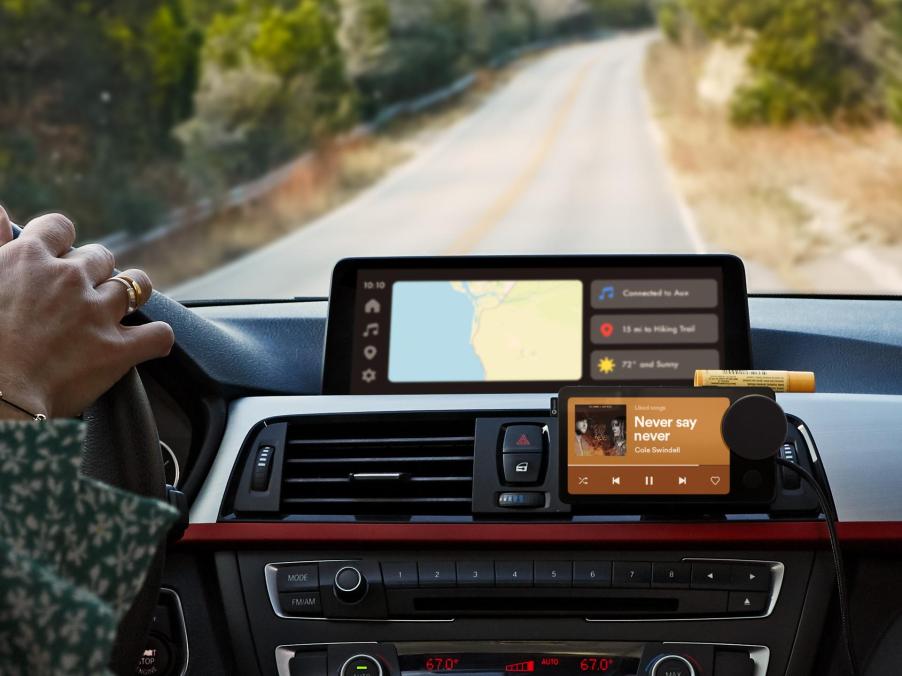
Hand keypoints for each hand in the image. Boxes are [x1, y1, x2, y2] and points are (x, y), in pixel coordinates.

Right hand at [0, 205, 173, 418]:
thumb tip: (1, 211)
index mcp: (30, 259)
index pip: (61, 227)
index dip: (62, 243)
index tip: (58, 258)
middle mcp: (69, 278)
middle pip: (100, 257)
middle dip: (93, 274)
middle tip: (77, 298)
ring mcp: (97, 313)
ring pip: (136, 285)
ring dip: (130, 295)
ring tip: (116, 311)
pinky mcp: (117, 349)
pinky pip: (158, 334)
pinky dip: (157, 338)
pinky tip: (147, 343)